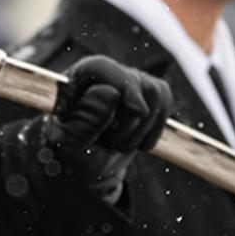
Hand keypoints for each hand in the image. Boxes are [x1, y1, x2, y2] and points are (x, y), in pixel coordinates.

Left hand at [39, 55, 172, 199]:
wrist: (84, 167)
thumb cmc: (72, 152)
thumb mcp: (70, 143)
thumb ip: (86, 119)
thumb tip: (111, 93)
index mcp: (75, 80)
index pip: (101, 68)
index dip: (122, 85)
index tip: (137, 110)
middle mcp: (102, 75)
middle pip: (133, 82)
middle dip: (129, 122)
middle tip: (110, 143)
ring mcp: (127, 83)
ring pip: (154, 92)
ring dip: (142, 128)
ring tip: (121, 144)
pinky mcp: (145, 95)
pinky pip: (164, 101)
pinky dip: (156, 128)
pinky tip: (139, 143)